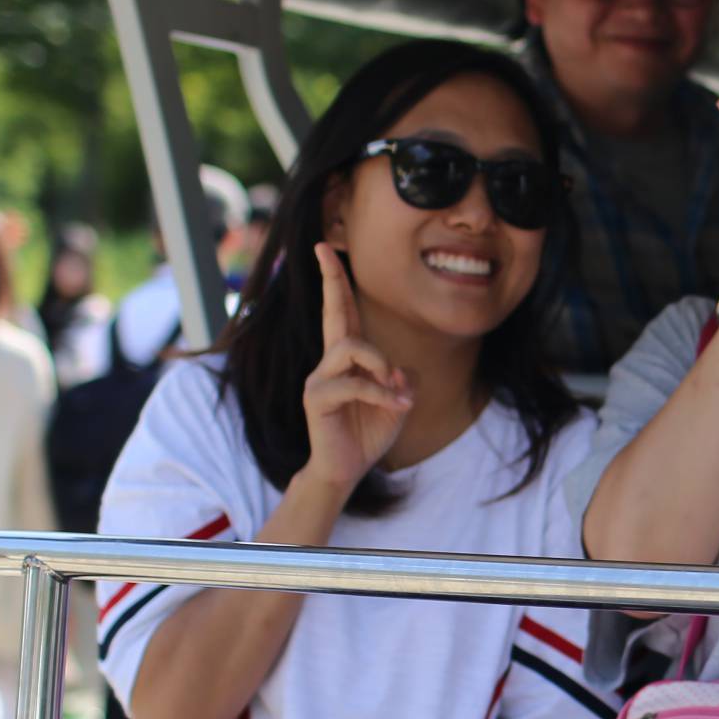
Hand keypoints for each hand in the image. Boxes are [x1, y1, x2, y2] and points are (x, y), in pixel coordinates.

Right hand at [298, 243, 411, 498]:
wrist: (346, 469)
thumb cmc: (369, 431)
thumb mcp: (397, 402)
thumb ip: (401, 379)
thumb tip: (399, 368)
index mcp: (349, 358)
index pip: (343, 311)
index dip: (336, 281)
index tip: (326, 249)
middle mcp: (330, 361)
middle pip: (333, 312)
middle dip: (330, 279)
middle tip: (323, 249)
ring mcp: (320, 378)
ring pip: (351, 346)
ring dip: (381, 364)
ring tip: (396, 391)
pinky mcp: (317, 398)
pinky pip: (353, 383)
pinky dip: (380, 394)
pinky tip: (396, 408)